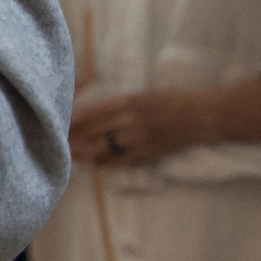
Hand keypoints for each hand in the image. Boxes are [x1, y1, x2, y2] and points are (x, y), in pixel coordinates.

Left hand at [73, 78, 260, 165]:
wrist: (203, 116)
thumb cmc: (171, 101)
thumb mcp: (143, 96)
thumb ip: (119, 103)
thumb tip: (92, 112)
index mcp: (130, 101)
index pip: (95, 110)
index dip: (75, 119)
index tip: (59, 122)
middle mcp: (134, 118)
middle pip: (97, 130)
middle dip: (76, 137)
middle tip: (57, 141)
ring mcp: (142, 137)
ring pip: (107, 146)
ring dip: (87, 151)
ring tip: (71, 154)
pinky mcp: (151, 151)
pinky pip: (125, 159)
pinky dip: (109, 163)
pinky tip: (96, 165)